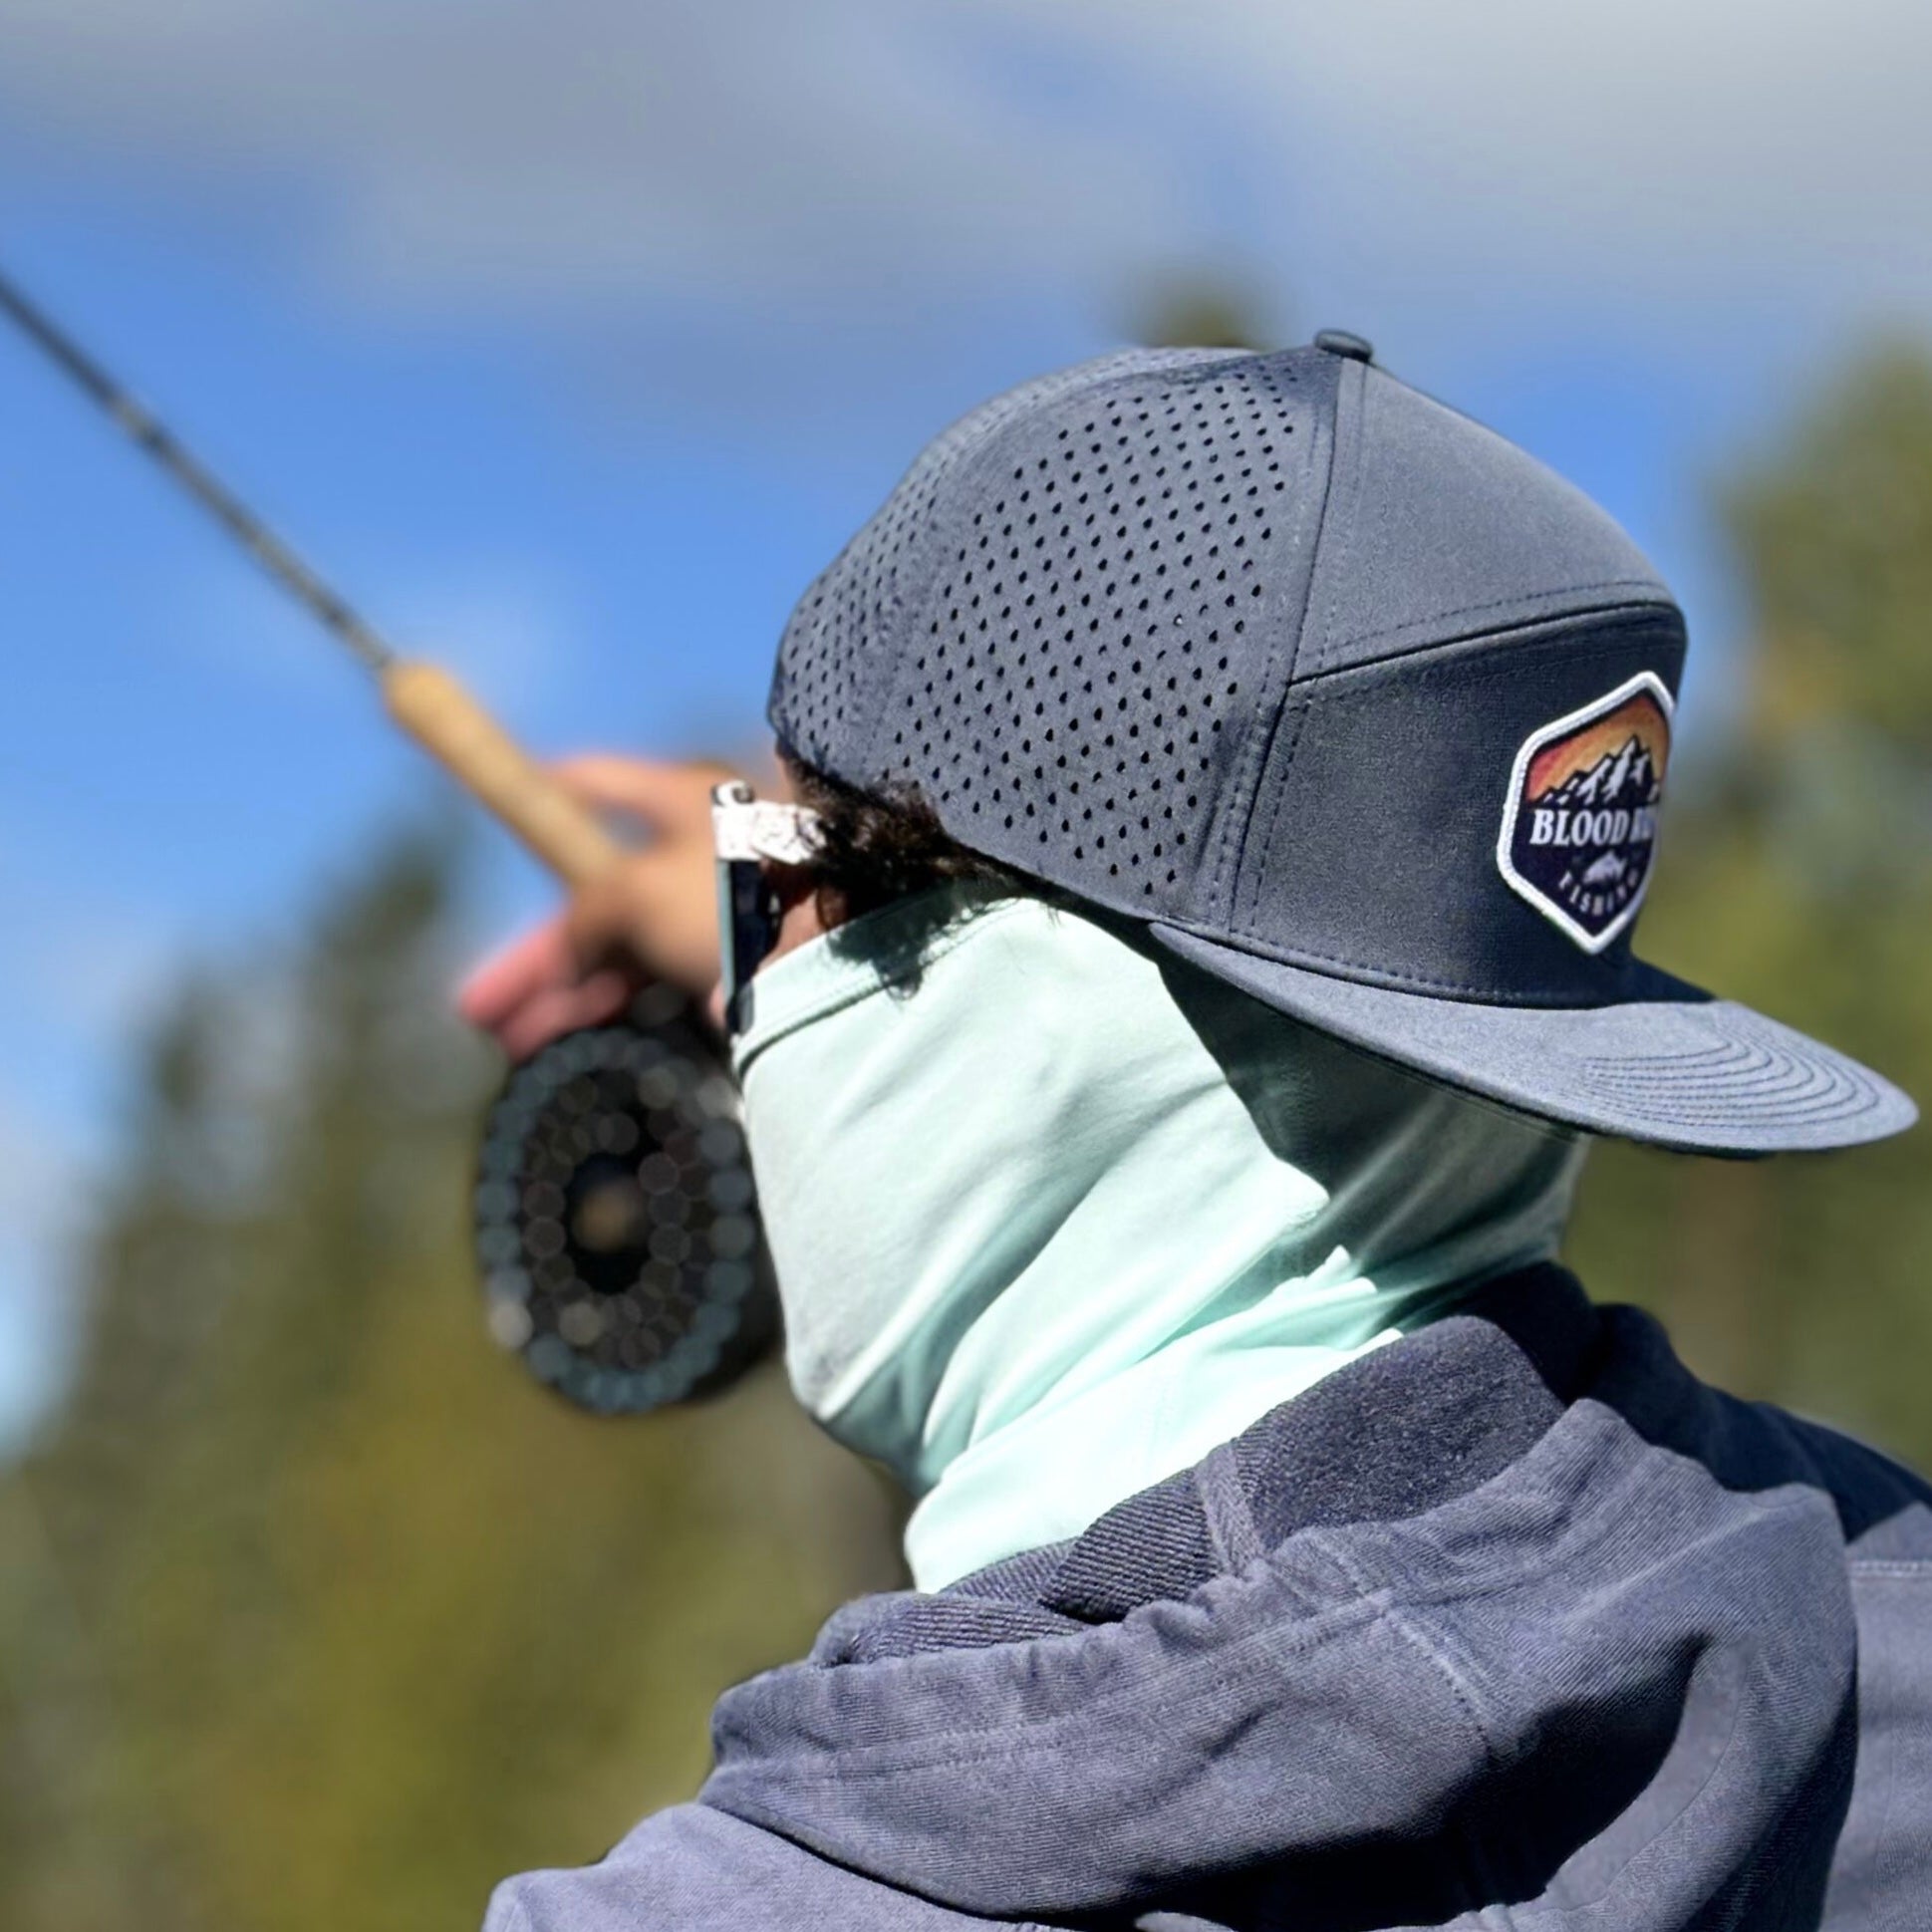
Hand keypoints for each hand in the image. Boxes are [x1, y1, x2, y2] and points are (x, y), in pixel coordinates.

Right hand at [457, 754, 734, 1060]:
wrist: (855, 940)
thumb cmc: (743, 890)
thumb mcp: (636, 890)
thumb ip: (583, 914)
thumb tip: (570, 953)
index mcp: (677, 803)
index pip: (593, 786)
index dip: (538, 796)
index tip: (497, 808)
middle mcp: (698, 852)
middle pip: (596, 898)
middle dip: (533, 954)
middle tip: (476, 1003)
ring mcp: (723, 911)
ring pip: (629, 952)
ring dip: (566, 997)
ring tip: (510, 1041)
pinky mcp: (747, 965)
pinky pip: (667, 984)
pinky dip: (621, 1010)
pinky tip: (583, 1042)